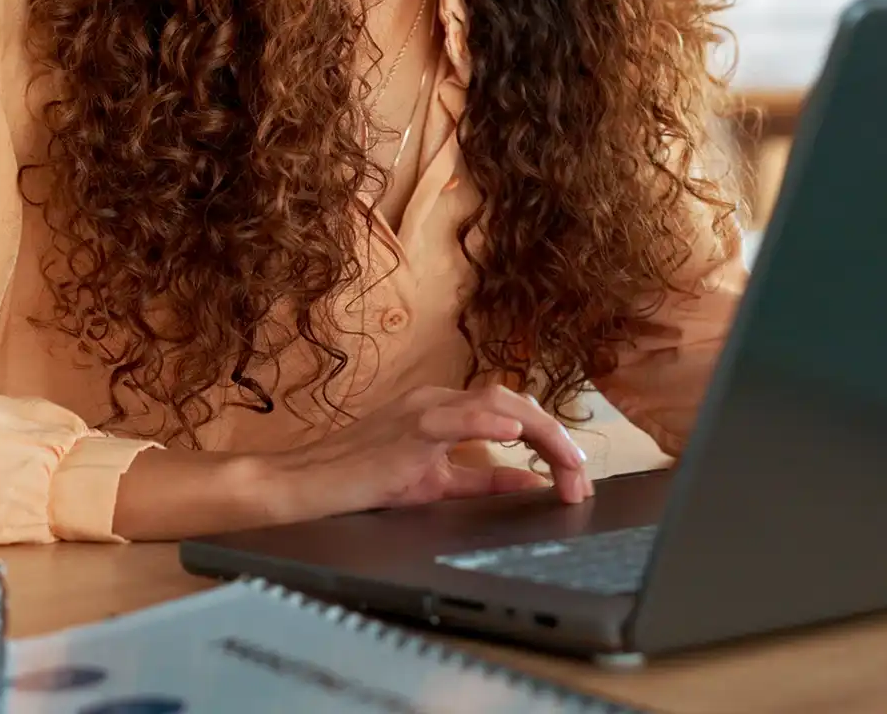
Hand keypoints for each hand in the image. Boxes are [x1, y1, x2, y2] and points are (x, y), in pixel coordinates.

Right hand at [248, 384, 591, 525]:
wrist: (304, 485)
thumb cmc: (360, 481)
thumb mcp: (435, 483)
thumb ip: (482, 480)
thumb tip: (528, 482)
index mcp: (446, 409)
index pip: (514, 414)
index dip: (551, 441)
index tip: (574, 476)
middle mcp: (439, 400)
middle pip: (516, 404)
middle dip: (557, 439)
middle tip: (581, 478)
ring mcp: (423, 409)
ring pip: (497, 404)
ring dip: (540, 433)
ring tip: (568, 461)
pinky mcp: (407, 429)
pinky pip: (455, 418)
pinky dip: (488, 422)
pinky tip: (515, 434)